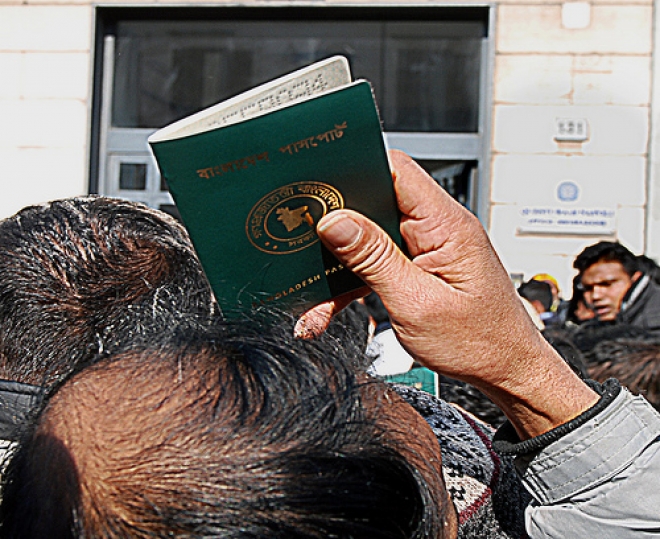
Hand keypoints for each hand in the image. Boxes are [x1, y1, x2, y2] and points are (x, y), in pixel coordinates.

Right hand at [297, 150, 597, 437]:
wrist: (507, 372)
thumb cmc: (481, 343)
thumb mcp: (417, 303)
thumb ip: (374, 259)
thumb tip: (336, 222)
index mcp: (446, 225)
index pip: (397, 170)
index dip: (356, 168)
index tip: (320, 184)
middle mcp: (438, 228)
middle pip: (377, 201)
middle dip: (337, 223)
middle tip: (306, 243)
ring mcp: (428, 247)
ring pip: (370, 237)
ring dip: (341, 264)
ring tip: (317, 295)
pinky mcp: (420, 266)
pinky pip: (377, 262)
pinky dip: (353, 283)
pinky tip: (332, 307)